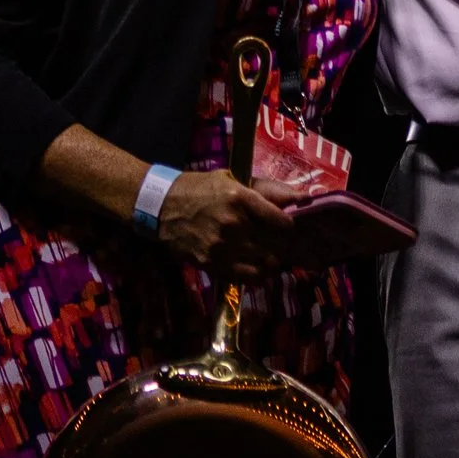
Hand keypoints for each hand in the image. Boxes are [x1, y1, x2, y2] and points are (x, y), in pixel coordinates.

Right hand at [157, 170, 296, 278]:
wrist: (161, 206)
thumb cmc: (198, 189)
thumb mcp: (230, 180)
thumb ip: (262, 191)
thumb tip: (297, 198)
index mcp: (241, 198)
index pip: (281, 221)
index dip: (287, 225)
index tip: (285, 226)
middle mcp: (234, 224)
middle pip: (275, 244)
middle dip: (280, 245)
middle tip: (277, 243)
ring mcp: (223, 246)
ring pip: (264, 264)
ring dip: (269, 261)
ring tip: (266, 256)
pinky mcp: (212, 263)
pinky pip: (245, 277)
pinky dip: (255, 275)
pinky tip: (254, 268)